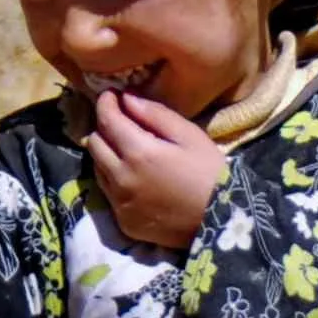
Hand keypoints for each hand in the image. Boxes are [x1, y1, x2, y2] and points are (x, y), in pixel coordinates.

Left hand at [84, 90, 226, 248]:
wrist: (222, 221)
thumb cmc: (210, 172)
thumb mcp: (189, 135)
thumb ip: (154, 114)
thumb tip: (126, 98)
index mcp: (138, 152)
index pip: (106, 119)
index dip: (105, 102)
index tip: (112, 95)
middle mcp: (121, 178)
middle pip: (94, 143)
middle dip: (105, 127)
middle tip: (122, 122)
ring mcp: (119, 203)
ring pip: (97, 168)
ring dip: (107, 154)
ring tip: (127, 149)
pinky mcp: (124, 222)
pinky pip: (108, 193)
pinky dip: (115, 179)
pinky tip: (135, 177)